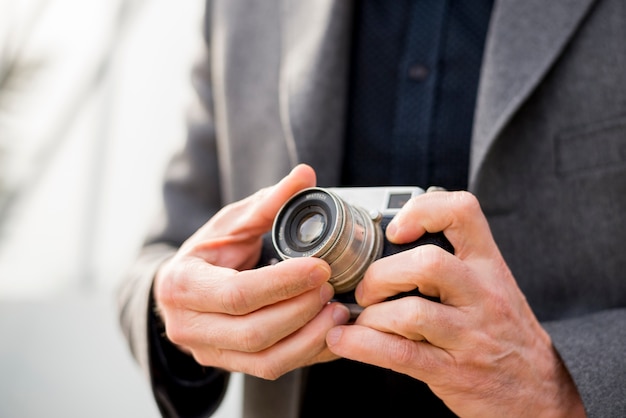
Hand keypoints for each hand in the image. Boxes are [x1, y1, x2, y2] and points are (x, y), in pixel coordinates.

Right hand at [153, 164, 350, 379]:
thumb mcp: (231, 224)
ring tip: (338, 311)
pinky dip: (308, 354)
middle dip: (301, 310)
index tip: (320, 267)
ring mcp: (209, 352)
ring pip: (267, 359)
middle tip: (330, 287)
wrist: (183, 290)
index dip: (283, 283)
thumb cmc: (208, 253)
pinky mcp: (230, 366)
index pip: (238, 293)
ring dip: (310, 337)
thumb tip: (305, 174)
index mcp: (183, 284)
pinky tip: (331, 333)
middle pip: (255, 331)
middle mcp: (190, 326)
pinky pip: (273, 369)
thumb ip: (267, 202)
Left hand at [326, 191, 584, 416]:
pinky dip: (362, 345)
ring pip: (411, 313)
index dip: (423, 210)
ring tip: (363, 319)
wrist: (542, 393)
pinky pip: (400, 354)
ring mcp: (469, 336)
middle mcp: (482, 295)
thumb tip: (390, 243)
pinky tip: (343, 340)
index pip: (463, 213)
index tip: (396, 228)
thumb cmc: (506, 334)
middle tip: (368, 289)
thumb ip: (454, 262)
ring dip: (371, 315)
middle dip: (382, 274)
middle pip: (427, 263)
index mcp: (489, 266)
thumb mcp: (493, 286)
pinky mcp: (453, 372)